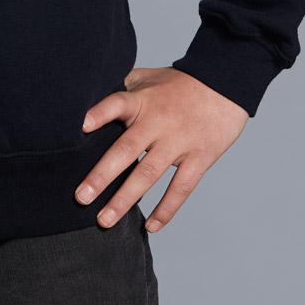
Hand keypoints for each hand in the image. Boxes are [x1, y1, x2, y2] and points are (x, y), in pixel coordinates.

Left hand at [74, 66, 248, 232]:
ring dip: (125, 199)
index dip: (99, 113)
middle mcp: (158, 122)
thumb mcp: (148, 77)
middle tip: (81, 198)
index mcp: (143, 100)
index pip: (117, 103)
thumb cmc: (179, 82)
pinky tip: (149, 226)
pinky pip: (180, 188)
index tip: (81, 127)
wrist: (224, 83)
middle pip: (127, 149)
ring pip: (148, 174)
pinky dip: (165, 209)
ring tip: (104, 221)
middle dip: (102, 175)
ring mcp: (179, 141)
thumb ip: (123, 89)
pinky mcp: (199, 158)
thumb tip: (91, 101)